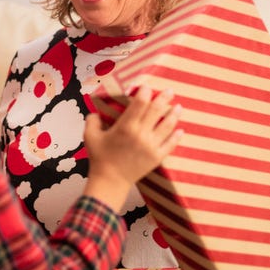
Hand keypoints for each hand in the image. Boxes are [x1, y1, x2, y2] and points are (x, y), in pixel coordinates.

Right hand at [83, 86, 181, 208]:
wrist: (110, 181)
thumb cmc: (99, 158)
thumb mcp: (90, 136)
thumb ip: (92, 120)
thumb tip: (95, 112)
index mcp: (126, 126)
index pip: (140, 103)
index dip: (145, 93)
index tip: (148, 87)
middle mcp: (141, 134)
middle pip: (156, 111)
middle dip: (164, 98)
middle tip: (170, 90)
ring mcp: (151, 146)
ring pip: (167, 126)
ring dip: (174, 114)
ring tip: (178, 107)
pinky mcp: (157, 157)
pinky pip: (170, 144)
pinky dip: (176, 136)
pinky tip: (180, 129)